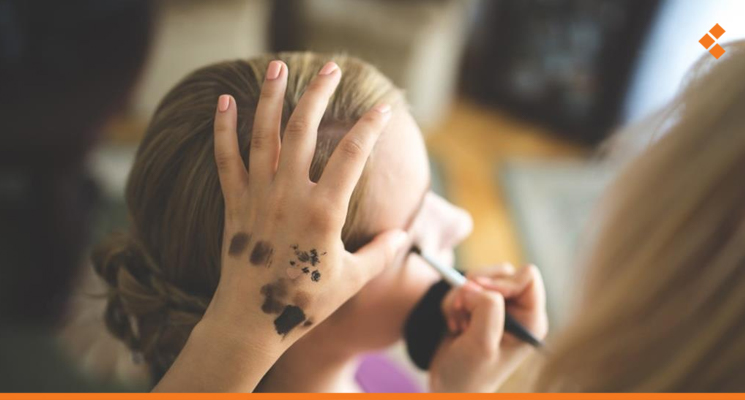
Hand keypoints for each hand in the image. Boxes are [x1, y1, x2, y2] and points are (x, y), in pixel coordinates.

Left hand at [155, 60, 406, 391]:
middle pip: (305, 130)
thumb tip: (404, 234)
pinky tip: (224, 101)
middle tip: (331, 68)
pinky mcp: (235, 203)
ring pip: (264, 135)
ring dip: (272, 97)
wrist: (250, 320)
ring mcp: (258, 196)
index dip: (371, 127)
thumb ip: (381, 253)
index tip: (384, 108)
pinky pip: (226, 158)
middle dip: (319, 94)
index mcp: (323, 212)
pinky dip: (223, 128)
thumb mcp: (352, 280)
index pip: (353, 155)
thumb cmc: (304, 303)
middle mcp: (289, 195)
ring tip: (279, 67)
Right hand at [429, 264, 547, 392]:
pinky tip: (453, 323)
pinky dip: (453, 300)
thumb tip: (476, 286)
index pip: (527, 277)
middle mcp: (518, 312)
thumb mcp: (482, 344)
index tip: (480, 294)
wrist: (447, 387)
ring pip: (480, 277)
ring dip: (461, 295)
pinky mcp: (478, 307)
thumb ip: (487, 309)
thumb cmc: (469, 374)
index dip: (502, 282)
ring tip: (457, 320)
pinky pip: (465, 286)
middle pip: (502, 273)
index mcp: (531, 321)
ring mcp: (498, 309)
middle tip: (461, 309)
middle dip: (476, 287)